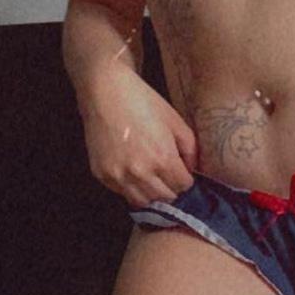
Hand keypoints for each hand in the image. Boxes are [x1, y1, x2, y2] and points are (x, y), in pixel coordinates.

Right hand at [78, 65, 198, 208]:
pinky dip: (131, 188)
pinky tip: (133, 173)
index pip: (182, 186)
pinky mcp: (102, 175)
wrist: (106, 93)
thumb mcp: (175, 120)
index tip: (182, 172)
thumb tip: (192, 169)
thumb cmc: (143, 102)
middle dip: (171, 188)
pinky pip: (121, 193)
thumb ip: (190, 148)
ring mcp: (118, 176)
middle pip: (164, 198)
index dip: (186, 179)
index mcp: (163, 159)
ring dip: (151, 194)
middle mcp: (140, 173)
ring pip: (142, 201)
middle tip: (169, 176)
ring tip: (152, 179)